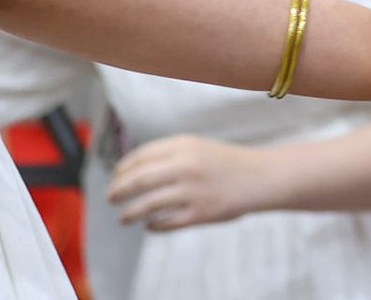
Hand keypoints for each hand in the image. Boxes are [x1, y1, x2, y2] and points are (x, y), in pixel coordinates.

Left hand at [109, 134, 278, 230]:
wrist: (259, 177)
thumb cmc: (225, 162)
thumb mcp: (197, 147)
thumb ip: (168, 154)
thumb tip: (132, 170)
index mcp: (184, 145)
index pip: (141, 156)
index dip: (122, 169)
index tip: (115, 177)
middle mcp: (186, 166)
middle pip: (139, 179)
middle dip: (119, 190)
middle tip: (110, 197)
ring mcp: (193, 191)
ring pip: (148, 204)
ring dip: (130, 212)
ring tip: (124, 218)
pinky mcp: (200, 213)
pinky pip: (166, 222)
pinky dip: (153, 225)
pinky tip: (150, 225)